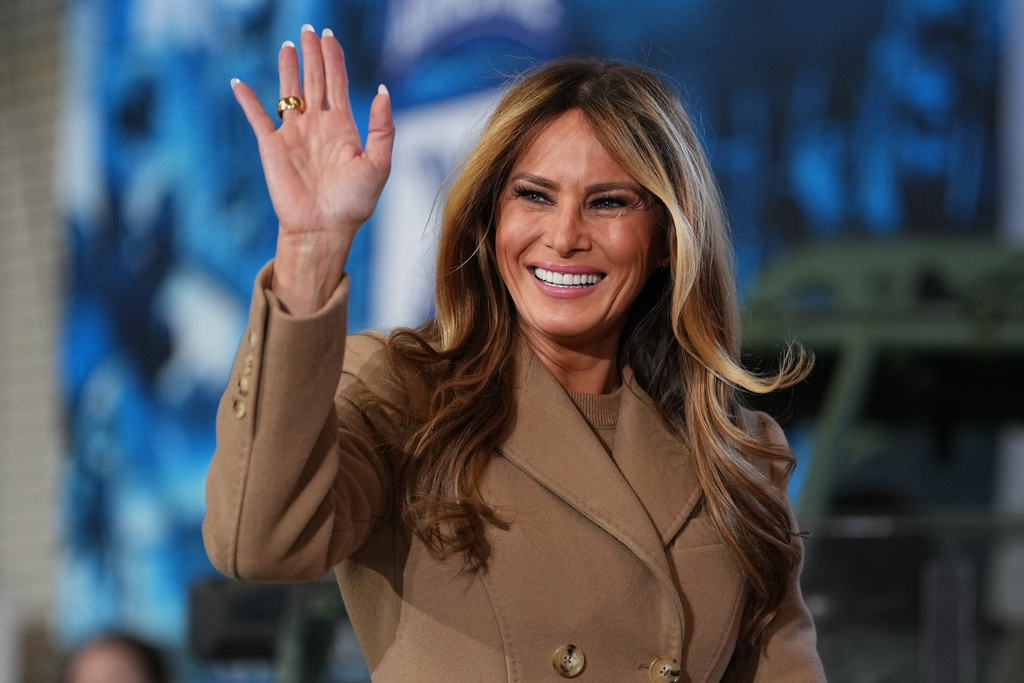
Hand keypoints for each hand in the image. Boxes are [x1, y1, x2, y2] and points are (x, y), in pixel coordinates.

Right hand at [232, 25, 393, 314]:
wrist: (324, 229)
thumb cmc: (354, 203)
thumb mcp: (379, 164)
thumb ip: (382, 127)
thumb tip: (382, 89)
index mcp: (343, 128)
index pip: (337, 83)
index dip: (334, 58)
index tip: (330, 36)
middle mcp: (317, 126)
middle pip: (314, 80)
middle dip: (313, 55)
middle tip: (310, 29)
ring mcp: (293, 135)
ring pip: (288, 92)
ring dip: (287, 68)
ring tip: (288, 45)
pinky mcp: (272, 147)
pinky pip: (257, 117)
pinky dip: (247, 100)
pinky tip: (238, 83)